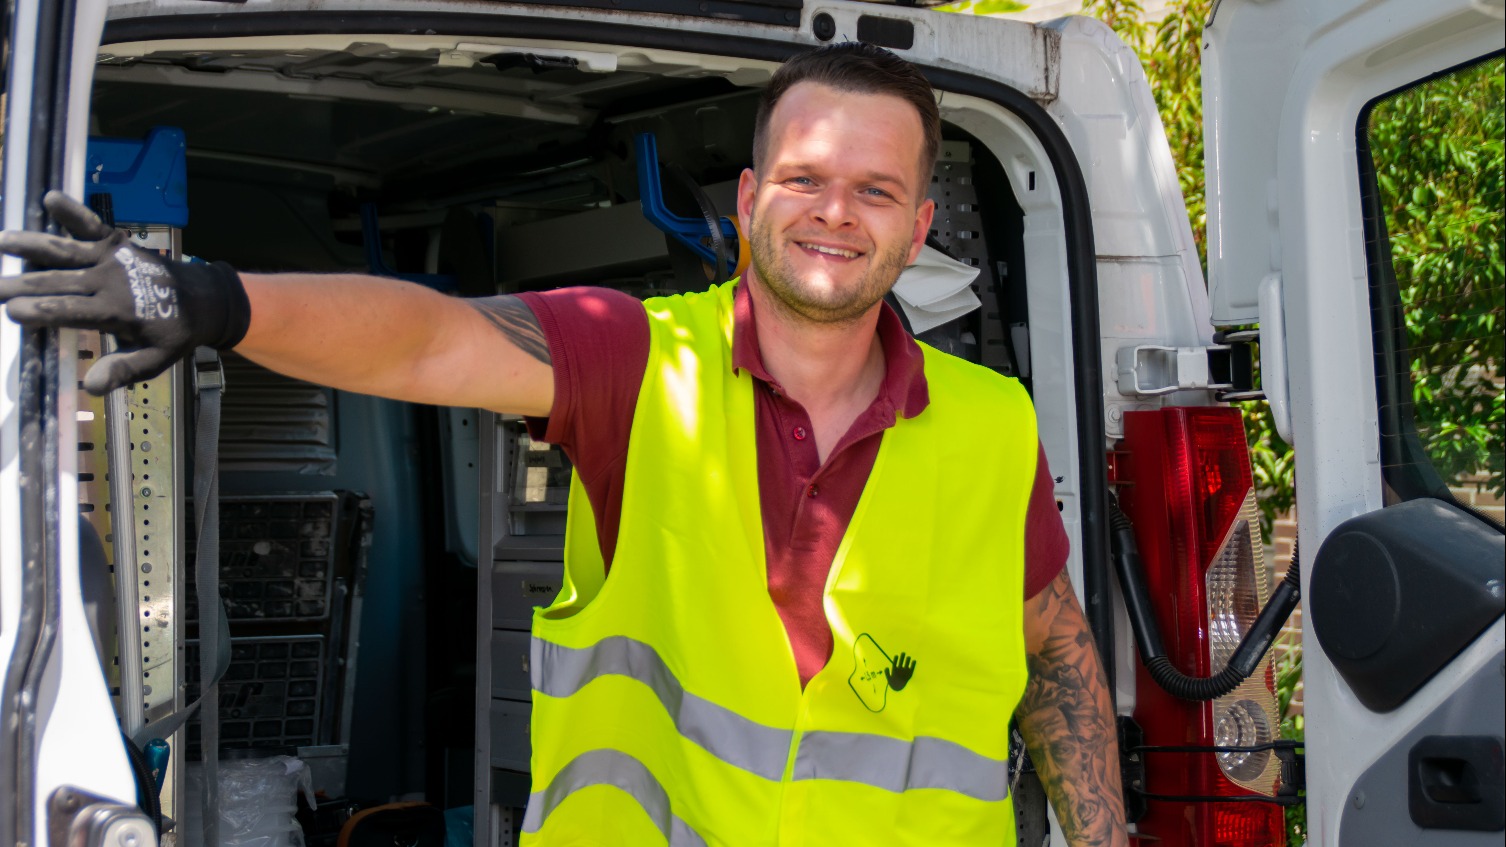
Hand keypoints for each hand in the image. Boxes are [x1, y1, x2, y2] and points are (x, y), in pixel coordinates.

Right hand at [0, 190, 249, 394]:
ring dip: (32, 245)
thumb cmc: (172, 332)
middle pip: (58, 282)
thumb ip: (123, 370)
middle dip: (22, 284)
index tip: (13, 312)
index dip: (42, 311)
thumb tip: (92, 387)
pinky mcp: (116, 243)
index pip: (71, 311)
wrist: (203, 298)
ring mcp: (112, 258)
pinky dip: (73, 212)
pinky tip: (50, 197)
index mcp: (116, 311)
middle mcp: (109, 281)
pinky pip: (92, 225)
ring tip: (2, 241)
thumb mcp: (155, 359)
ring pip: (66, 251)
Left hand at [885, 652, 915, 690]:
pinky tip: (914, 661)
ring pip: (906, 664)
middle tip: (903, 653)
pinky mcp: (910, 673)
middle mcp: (900, 669)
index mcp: (895, 669)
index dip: (896, 659)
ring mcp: (905, 670)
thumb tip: (886, 667)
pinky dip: (913, 664)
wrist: (899, 688)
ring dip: (907, 660)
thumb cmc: (893, 683)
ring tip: (908, 657)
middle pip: (901, 662)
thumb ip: (887, 673)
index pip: (895, 663)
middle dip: (902, 657)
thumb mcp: (889, 679)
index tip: (896, 656)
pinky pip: (912, 668)